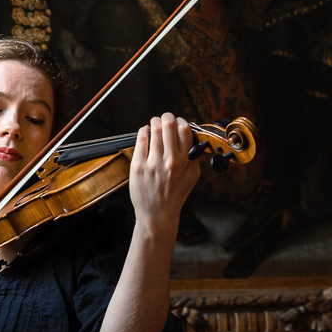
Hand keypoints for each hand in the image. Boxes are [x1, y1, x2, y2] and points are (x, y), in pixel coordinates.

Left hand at [128, 113, 200, 238]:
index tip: (178, 121)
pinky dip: (143, 131)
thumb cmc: (175, 195)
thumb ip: (194, 156)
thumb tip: (191, 136)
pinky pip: (141, 140)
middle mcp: (169, 161)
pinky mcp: (138, 166)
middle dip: (167, 117)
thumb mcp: (192, 176)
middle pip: (168, 125)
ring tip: (155, 123)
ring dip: (155, 122)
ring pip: (154, 130)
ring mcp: (152, 163)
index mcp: (185, 162)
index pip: (185, 130)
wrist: (157, 214)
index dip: (181, 121)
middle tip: (165, 117)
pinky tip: (145, 131)